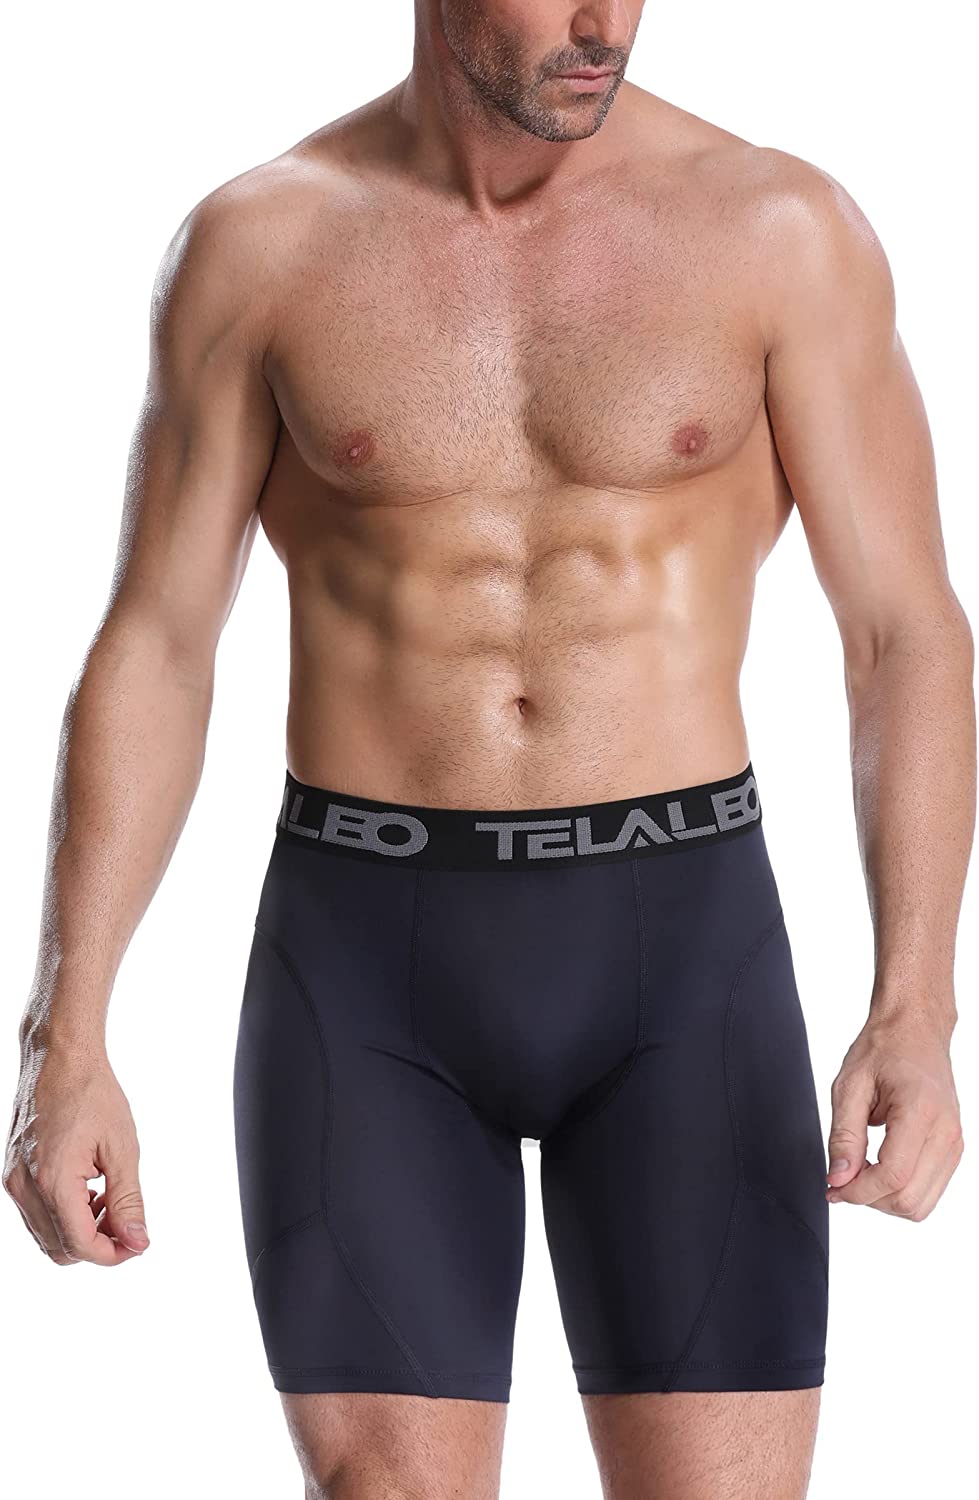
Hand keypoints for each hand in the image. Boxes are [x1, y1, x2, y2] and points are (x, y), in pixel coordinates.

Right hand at [3, 1027, 148, 1264]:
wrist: (60, 1059)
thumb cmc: (94, 1095)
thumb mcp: (123, 1148)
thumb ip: (129, 1200)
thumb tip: (138, 1242)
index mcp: (54, 1182)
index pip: (80, 1245)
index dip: (113, 1254)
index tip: (139, 1243)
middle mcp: (25, 1188)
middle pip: (60, 1249)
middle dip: (98, 1245)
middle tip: (128, 1222)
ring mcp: (13, 1182)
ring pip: (46, 1236)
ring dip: (81, 1231)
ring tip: (109, 1199)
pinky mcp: (12, 1174)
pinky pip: (37, 1215)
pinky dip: (65, 1215)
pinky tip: (89, 1190)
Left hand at [826, 1012, 963, 1220]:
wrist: (916, 1030)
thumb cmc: (884, 1049)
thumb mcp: (850, 1086)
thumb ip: (843, 1136)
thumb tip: (839, 1179)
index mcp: (920, 1111)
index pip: (893, 1175)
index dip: (858, 1191)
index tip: (833, 1187)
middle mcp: (946, 1132)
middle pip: (909, 1200)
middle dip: (869, 1198)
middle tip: (843, 1178)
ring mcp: (954, 1142)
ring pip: (922, 1204)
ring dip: (885, 1199)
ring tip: (861, 1172)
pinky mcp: (953, 1149)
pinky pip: (929, 1190)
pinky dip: (900, 1190)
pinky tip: (878, 1168)